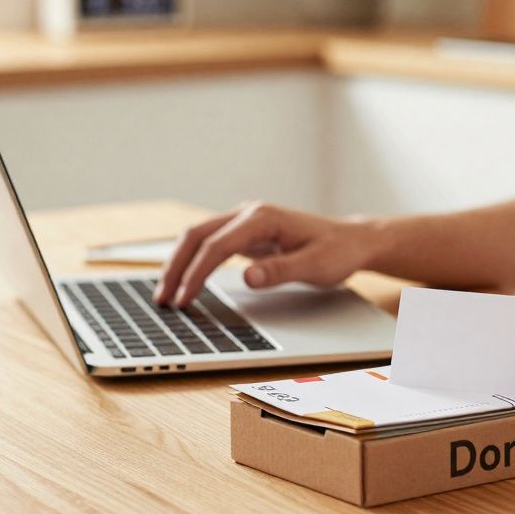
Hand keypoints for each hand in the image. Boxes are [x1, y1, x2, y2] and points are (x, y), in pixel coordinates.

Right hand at [153, 201, 384, 306]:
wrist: (351, 240)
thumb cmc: (336, 252)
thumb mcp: (315, 266)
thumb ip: (281, 271)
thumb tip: (248, 277)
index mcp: (263, 218)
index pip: (217, 245)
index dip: (197, 273)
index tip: (184, 299)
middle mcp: (249, 214)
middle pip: (197, 235)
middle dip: (176, 266)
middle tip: (162, 299)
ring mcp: (245, 221)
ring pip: (198, 237)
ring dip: (179, 263)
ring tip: (166, 293)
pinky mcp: (245, 233)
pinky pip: (209, 244)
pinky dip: (192, 261)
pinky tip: (185, 281)